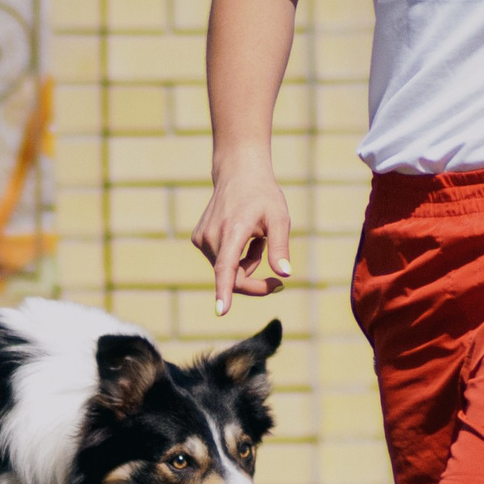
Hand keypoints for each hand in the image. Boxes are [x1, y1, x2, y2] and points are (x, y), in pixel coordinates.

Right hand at [191, 155, 291, 315]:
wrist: (238, 172)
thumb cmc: (262, 195)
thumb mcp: (279, 218)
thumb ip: (280, 247)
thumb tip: (284, 274)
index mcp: (232, 231)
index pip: (227, 267)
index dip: (224, 291)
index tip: (221, 311)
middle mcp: (212, 237)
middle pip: (232, 278)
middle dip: (254, 282)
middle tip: (278, 283)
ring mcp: (202, 239)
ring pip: (227, 271)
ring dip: (247, 265)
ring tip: (258, 239)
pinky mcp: (199, 240)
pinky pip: (221, 262)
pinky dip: (236, 257)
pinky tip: (244, 236)